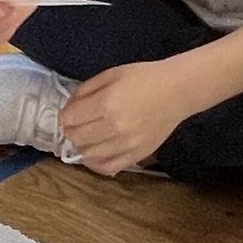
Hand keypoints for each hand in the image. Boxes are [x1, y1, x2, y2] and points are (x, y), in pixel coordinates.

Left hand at [58, 61, 182, 174]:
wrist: (177, 91)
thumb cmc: (144, 78)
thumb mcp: (111, 74)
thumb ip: (85, 91)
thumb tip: (68, 108)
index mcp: (106, 104)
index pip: (70, 119)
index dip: (64, 116)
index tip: (68, 113)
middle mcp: (115, 127)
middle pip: (77, 138)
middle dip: (71, 131)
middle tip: (76, 124)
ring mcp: (126, 144)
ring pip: (88, 155)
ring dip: (82, 146)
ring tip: (87, 137)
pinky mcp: (137, 155)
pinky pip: (108, 167)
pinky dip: (96, 163)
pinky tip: (95, 153)